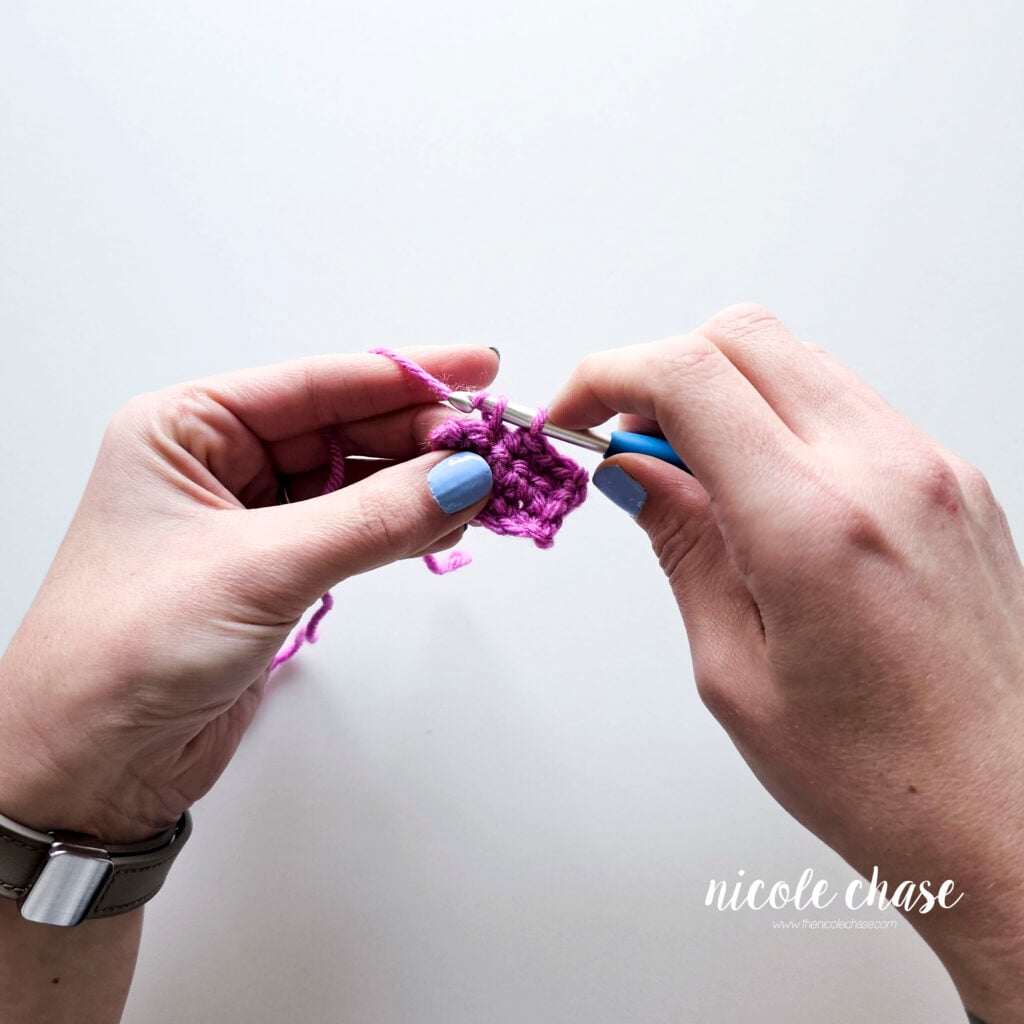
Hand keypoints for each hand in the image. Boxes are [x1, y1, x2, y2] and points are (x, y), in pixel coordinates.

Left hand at [0, 346, 497, 844]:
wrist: (90, 764)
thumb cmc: (123, 652)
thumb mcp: (258, 569)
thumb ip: (370, 520)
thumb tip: (460, 476)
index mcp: (186, 428)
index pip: (316, 383)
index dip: (405, 375)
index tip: (477, 370)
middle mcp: (216, 464)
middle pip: (344, 428)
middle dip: (420, 435)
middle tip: (492, 444)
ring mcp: (248, 520)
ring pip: (355, 481)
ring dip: (420, 484)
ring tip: (484, 485)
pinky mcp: (274, 572)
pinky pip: (354, 531)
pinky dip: (402, 527)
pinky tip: (445, 522)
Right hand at [549, 305, 1023, 1020]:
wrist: (1011, 814)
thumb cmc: (885, 777)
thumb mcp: (736, 671)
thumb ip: (682, 546)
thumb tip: (632, 471)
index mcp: (817, 527)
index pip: (690, 376)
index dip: (608, 376)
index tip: (576, 415)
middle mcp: (887, 473)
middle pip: (744, 336)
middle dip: (660, 373)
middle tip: (629, 449)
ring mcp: (931, 467)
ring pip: (794, 362)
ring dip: (721, 397)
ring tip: (695, 488)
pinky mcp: (952, 479)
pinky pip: (842, 405)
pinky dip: (777, 423)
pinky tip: (760, 499)